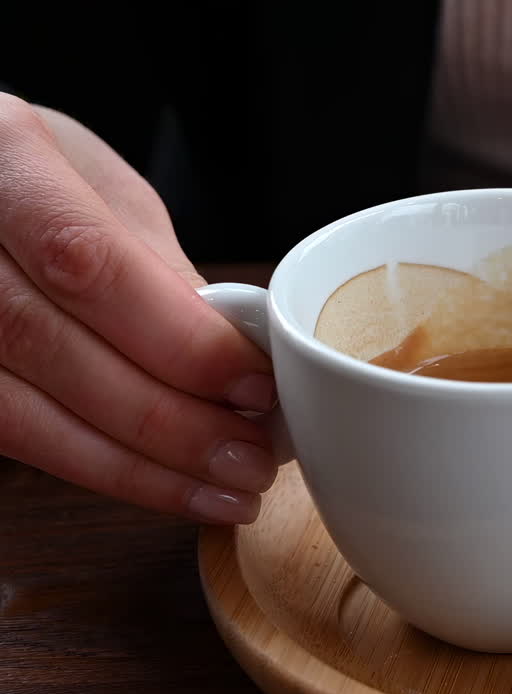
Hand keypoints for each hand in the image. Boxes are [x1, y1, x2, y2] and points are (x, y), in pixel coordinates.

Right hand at [0, 93, 275, 523]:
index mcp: (3, 157)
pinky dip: (96, 467)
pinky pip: (11, 435)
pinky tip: (164, 484)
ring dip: (139, 467)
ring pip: (21, 413)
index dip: (178, 339)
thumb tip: (236, 353)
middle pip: (53, 346)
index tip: (256, 386)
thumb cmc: (34, 175)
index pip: (88, 264)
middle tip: (255, 455)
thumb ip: (156, 265)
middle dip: (170, 419)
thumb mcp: (100, 186)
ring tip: (226, 489)